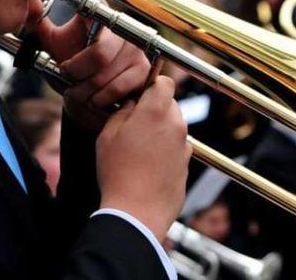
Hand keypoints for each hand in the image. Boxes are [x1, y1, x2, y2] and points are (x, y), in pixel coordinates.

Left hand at [25, 0, 149, 128]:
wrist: (95, 93)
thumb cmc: (74, 64)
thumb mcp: (52, 44)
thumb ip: (38, 24)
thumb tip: (30, 2)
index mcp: (94, 13)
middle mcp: (119, 26)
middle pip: (99, 53)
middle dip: (76, 72)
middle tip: (67, 76)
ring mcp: (134, 47)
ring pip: (104, 76)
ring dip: (83, 91)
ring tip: (78, 92)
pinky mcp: (143, 69)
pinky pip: (116, 89)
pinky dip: (97, 100)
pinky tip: (94, 98)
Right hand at [97, 76, 190, 241]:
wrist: (137, 212)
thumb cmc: (118, 173)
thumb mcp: (107, 136)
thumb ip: (122, 112)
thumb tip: (132, 105)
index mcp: (156, 112)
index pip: (164, 82)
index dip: (152, 84)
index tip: (140, 94)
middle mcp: (176, 125)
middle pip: (170, 104)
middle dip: (154, 109)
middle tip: (133, 124)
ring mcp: (185, 145)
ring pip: (174, 127)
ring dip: (160, 130)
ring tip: (138, 149)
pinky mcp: (187, 164)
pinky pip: (177, 148)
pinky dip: (165, 150)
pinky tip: (148, 165)